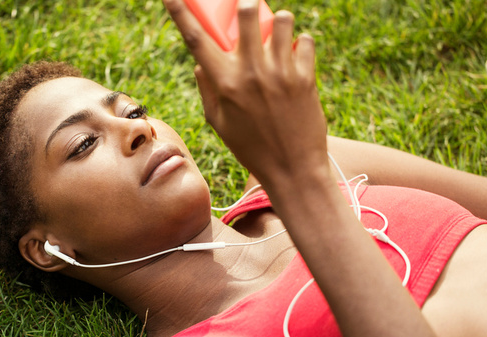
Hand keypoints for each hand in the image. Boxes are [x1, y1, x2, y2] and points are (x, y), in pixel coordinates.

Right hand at [164, 0, 331, 190]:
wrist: (293, 170)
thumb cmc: (252, 149)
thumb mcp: (219, 124)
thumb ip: (207, 90)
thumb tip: (201, 64)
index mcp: (224, 84)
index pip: (196, 38)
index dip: (180, 11)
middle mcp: (250, 73)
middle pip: (247, 12)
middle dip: (249, 5)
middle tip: (251, 14)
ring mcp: (280, 73)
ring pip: (283, 19)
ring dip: (280, 22)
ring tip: (280, 37)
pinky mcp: (305, 78)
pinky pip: (306, 41)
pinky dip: (302, 44)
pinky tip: (298, 58)